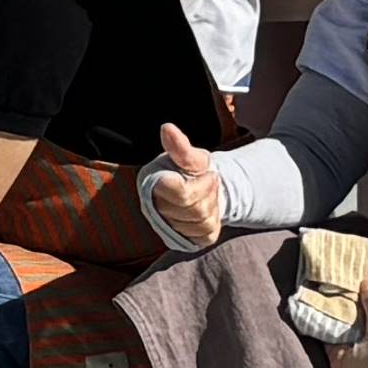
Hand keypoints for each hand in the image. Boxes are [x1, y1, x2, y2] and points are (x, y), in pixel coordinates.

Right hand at [143, 125, 227, 254]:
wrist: (201, 188)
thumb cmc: (193, 169)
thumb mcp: (191, 156)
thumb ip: (180, 146)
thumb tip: (167, 128)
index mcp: (153, 185)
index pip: (182, 193)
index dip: (201, 184)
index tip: (208, 173)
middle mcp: (156, 208)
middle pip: (194, 209)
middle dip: (209, 193)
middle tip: (211, 182)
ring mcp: (169, 226)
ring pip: (201, 223)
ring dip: (213, 207)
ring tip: (208, 195)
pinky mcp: (184, 239)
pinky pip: (206, 235)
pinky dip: (214, 222)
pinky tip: (208, 210)